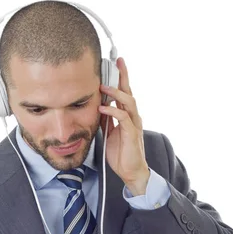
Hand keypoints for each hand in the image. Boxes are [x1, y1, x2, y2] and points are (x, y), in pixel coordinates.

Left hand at [99, 57, 149, 194]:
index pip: (124, 93)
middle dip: (123, 76)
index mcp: (128, 116)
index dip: (120, 78)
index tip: (114, 63)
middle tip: (116, 61)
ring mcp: (134, 124)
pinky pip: (123, 118)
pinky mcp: (132, 134)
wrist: (131, 172)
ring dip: (115, 93)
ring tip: (103, 86)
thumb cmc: (122, 154)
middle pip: (129, 91)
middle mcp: (133, 117)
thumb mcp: (109, 133)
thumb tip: (98, 108)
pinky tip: (102, 109)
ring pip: (128, 102)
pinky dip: (112, 111)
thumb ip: (106, 120)